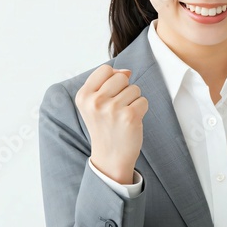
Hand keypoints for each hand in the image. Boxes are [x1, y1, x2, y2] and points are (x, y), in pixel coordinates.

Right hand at [75, 64, 147, 183]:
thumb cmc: (104, 126)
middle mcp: (95, 101)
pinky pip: (143, 100)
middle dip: (124, 90)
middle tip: (117, 109)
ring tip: (123, 116)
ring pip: (134, 88)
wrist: (110, 157)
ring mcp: (112, 109)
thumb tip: (126, 71)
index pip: (105, 69)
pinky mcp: (129, 116)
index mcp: (83, 96)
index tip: (110, 95)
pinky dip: (141, 110)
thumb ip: (106, 82)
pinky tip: (131, 121)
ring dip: (133, 101)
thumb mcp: (94, 104)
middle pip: (121, 77)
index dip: (113, 79)